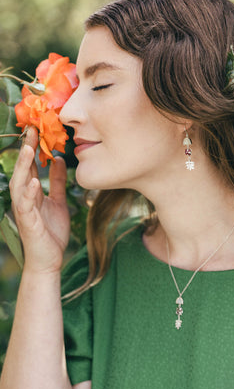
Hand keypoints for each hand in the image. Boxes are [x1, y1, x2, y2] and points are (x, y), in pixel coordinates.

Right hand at [9, 127, 69, 273]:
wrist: (50, 259)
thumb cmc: (51, 231)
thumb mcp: (58, 201)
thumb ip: (57, 182)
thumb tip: (59, 160)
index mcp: (32, 192)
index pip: (31, 166)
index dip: (33, 148)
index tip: (38, 129)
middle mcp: (25, 198)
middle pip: (22, 170)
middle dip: (26, 150)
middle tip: (31, 130)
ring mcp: (24, 210)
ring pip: (19, 183)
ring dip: (23, 166)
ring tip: (28, 149)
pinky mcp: (27, 222)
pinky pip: (25, 205)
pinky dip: (29, 193)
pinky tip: (34, 181)